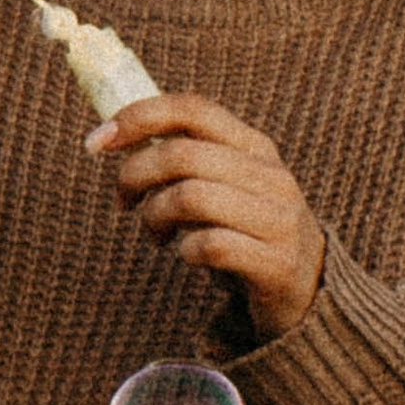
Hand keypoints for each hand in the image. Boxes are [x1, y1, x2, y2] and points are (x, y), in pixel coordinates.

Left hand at [89, 92, 323, 341]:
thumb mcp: (225, 185)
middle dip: (133, 176)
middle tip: (123, 202)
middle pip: (181, 155)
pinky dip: (185, 251)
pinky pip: (211, 246)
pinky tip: (188, 257)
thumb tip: (114, 133)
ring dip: (155, 217)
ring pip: (190, 197)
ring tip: (155, 235)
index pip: (192, 109)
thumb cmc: (246, 233)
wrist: (307, 295)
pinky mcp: (277, 264)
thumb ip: (185, 158)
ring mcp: (278, 220)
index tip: (96, 143)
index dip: (138, 118)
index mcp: (254, 147)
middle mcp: (271, 176)